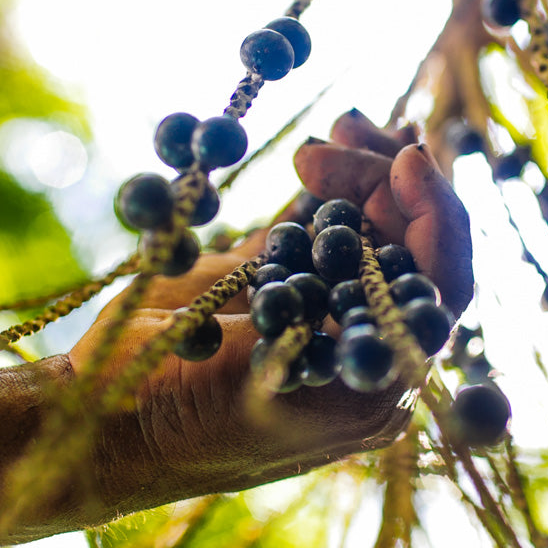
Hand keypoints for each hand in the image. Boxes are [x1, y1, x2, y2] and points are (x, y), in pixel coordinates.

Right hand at [72, 110, 472, 516]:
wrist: (107, 414)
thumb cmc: (179, 423)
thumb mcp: (256, 400)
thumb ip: (325, 364)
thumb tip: (410, 317)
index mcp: (373, 379)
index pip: (440, 289)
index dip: (436, 220)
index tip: (406, 161)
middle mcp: (357, 336)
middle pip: (408, 242)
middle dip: (383, 178)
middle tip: (335, 132)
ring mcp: (317, 299)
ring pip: (370, 223)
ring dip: (363, 168)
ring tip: (339, 125)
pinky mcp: (276, 276)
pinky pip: (319, 220)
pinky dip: (331, 181)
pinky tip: (332, 142)